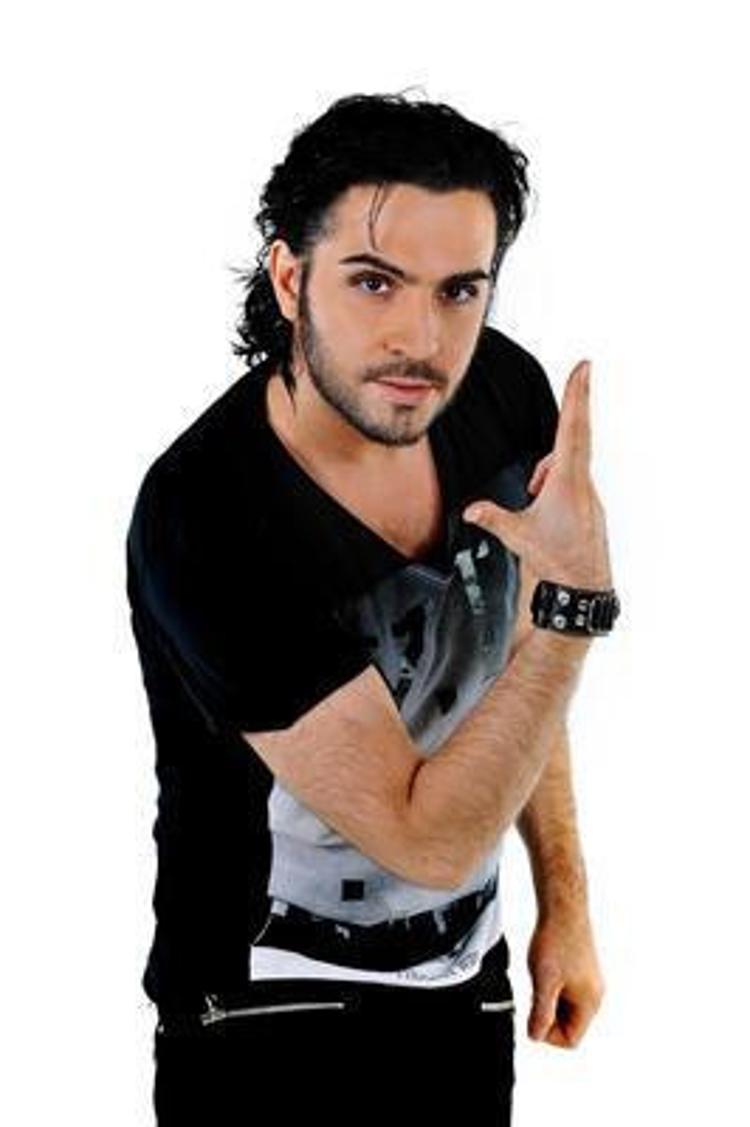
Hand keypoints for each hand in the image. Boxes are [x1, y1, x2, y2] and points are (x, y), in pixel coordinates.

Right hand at [462, 360, 612, 589]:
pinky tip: (547, 518)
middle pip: (568, 445)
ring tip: (535, 504)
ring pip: (565, 470)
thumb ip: (492, 517)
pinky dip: (554, 493)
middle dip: (556, 441)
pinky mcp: (589, 509)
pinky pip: (569, 488)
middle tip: (557, 433)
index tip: (585, 366)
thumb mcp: (517, 535)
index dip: (577, 394)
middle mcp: (582, 484)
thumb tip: (471, 510)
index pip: (573, 427)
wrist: (581, 589)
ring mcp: (589, 496)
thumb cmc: (555, 559)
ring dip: (547, 478)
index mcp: (567, 480)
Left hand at [526, 909, 604, 1047]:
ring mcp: (589, 983)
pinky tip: (544, 969)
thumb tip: (535, 1037)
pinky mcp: (582, 971)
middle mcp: (594, 996)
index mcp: (589, 1003)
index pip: (571, 1040)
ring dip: (549, 1000)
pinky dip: (552, 987)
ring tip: (539, 978)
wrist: (563, 909)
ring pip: (565, 1008)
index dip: (548, 1034)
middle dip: (548, 1015)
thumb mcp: (544, 982)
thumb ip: (541, 1012)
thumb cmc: (557, 942)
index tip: (533, 1015)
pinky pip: (566, 992)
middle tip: (534, 993)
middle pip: (569, 1025)